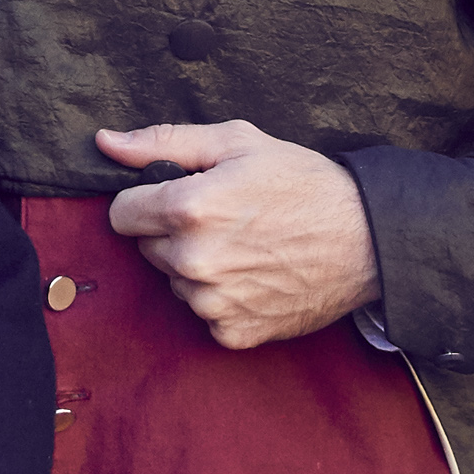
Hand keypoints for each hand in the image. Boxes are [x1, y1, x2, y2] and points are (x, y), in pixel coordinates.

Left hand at [97, 119, 382, 347]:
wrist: (367, 239)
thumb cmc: (304, 182)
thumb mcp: (237, 141)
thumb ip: (164, 142)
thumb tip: (106, 143)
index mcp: (188, 208)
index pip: (120, 214)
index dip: (147, 201)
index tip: (179, 196)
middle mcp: (194, 260)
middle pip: (147, 249)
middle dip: (173, 233)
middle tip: (225, 219)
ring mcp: (213, 302)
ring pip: (175, 283)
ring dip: (197, 267)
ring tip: (246, 247)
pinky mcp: (234, 332)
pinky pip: (204, 314)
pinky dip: (223, 299)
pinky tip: (256, 276)